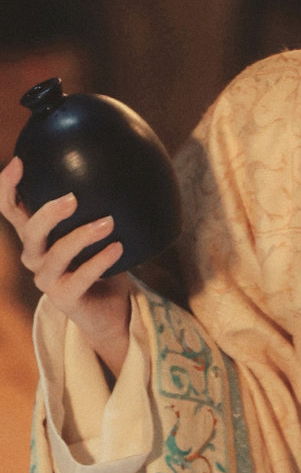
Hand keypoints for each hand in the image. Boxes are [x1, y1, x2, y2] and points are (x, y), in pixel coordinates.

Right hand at [0, 155, 130, 374]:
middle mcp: (35, 257)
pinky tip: (117, 248)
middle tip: (72, 198)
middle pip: (30, 232)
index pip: (11, 209)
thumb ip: (97, 204)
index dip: (8, 187)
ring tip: (108, 222)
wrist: (109, 310)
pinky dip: (99, 261)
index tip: (18, 162)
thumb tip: (118, 164)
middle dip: (48, 213)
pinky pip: (81, 277)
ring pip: (56, 254)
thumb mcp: (96, 230)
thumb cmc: (102, 262)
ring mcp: (47, 280)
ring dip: (82, 236)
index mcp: (37, 237)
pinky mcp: (64, 299)